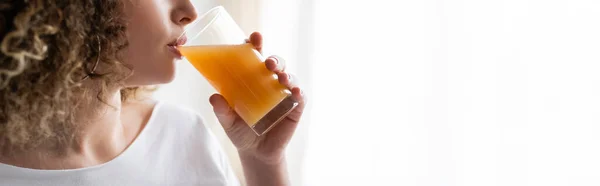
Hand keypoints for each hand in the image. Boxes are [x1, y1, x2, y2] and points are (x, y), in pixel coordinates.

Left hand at [209, 32, 305, 163]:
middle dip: (274, 59)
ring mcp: (284, 94)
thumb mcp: (227, 121)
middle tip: (267, 62)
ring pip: (289, 76)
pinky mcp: (295, 107)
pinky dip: (298, 91)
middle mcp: (270, 82)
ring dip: (286, 73)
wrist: (255, 153)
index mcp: (252, 79)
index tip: (253, 38)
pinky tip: (294, 91)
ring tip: (280, 76)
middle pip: (275, 63)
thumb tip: (214, 97)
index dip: (255, 45)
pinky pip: (300, 96)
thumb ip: (222, 110)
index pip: (255, 56)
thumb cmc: (240, 131)